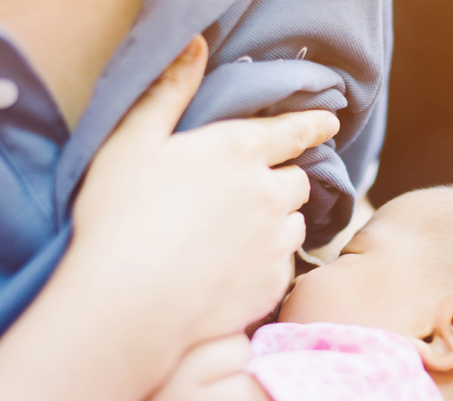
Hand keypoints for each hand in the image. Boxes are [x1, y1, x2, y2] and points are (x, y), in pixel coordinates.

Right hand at [71, 35, 339, 342]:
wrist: (130, 300)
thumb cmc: (122, 217)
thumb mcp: (133, 141)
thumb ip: (169, 92)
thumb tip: (195, 47)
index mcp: (236, 151)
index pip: (292, 132)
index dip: (314, 126)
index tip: (330, 124)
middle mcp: (267, 193)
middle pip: (297, 182)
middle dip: (283, 183)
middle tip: (258, 195)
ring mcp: (274, 239)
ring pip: (295, 224)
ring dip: (279, 223)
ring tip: (244, 237)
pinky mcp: (273, 281)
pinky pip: (284, 263)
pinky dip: (269, 261)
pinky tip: (238, 271)